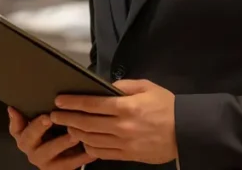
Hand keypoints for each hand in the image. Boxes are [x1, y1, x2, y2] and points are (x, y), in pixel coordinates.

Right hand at [9, 107, 96, 169]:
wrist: (60, 161)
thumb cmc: (49, 137)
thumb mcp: (38, 126)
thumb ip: (25, 117)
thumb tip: (11, 108)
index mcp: (24, 138)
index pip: (16, 129)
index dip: (18, 121)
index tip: (34, 112)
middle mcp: (31, 151)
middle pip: (29, 140)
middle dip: (39, 128)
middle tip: (49, 119)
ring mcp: (44, 163)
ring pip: (50, 153)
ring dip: (62, 144)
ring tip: (73, 135)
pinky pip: (70, 164)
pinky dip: (81, 157)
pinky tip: (90, 149)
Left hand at [50, 79, 177, 163]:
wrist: (188, 131)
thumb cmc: (167, 106)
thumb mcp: (147, 87)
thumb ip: (125, 85)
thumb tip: (106, 85)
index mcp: (126, 107)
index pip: (92, 104)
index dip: (73, 102)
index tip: (59, 100)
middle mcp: (122, 126)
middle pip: (87, 123)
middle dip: (67, 119)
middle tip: (54, 115)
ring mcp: (124, 143)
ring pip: (92, 140)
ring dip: (76, 133)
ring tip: (67, 128)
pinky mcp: (128, 155)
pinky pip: (103, 153)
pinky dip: (90, 148)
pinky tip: (84, 142)